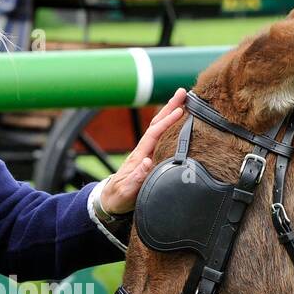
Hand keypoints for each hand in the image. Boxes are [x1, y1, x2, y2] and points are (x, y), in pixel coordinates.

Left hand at [98, 89, 186, 214]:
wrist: (110, 202)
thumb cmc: (119, 198)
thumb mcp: (127, 190)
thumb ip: (137, 177)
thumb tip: (147, 162)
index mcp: (139, 156)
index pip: (154, 134)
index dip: (167, 122)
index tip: (180, 111)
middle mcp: (142, 151)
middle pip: (156, 124)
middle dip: (169, 107)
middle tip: (183, 92)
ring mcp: (145, 153)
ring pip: (158, 128)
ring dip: (168, 113)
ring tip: (182, 100)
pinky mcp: (148, 157)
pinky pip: (160, 138)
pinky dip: (168, 126)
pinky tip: (177, 121)